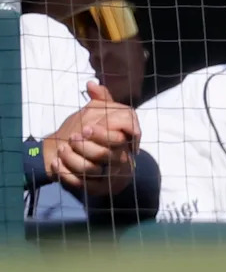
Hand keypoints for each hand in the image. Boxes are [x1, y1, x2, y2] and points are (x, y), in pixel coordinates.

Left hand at [44, 81, 140, 195]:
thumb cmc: (99, 136)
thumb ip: (101, 99)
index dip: (104, 134)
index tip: (87, 128)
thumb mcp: (102, 114)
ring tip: (62, 150)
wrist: (101, 164)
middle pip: (107, 154)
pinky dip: (67, 175)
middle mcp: (121, 159)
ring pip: (92, 170)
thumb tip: (91, 83)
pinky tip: (56, 165)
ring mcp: (109, 175)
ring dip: (74, 160)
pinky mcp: (96, 188)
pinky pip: (82, 185)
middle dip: (87, 146)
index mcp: (124, 141)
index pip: (121, 138)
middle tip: (73, 138)